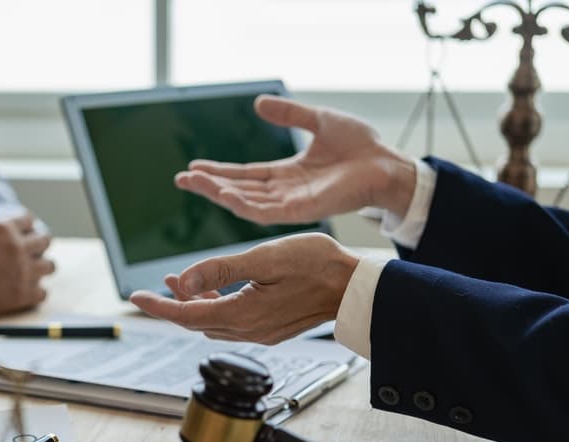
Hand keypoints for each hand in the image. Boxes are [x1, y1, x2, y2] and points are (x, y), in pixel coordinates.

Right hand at [0, 212, 54, 318]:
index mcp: (4, 227)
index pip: (29, 219)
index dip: (25, 225)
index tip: (22, 232)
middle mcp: (18, 248)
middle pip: (45, 240)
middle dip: (38, 244)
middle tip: (31, 250)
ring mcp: (23, 272)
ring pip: (50, 266)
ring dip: (42, 267)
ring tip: (32, 271)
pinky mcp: (22, 295)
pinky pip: (43, 292)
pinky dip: (36, 292)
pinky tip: (26, 290)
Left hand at [130, 233, 358, 344]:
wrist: (355, 288)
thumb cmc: (318, 266)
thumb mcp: (265, 259)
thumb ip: (221, 270)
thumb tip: (183, 282)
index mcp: (242, 314)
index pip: (186, 315)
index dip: (159, 306)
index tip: (136, 298)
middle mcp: (248, 329)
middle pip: (195, 322)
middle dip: (171, 306)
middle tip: (151, 291)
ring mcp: (260, 332)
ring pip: (212, 323)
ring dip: (192, 306)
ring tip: (176, 284)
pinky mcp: (271, 328)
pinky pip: (230, 323)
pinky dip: (213, 308)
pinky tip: (213, 291)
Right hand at [174, 95, 416, 223]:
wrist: (387, 162)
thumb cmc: (360, 145)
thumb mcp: (318, 121)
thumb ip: (289, 114)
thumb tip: (259, 102)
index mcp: (286, 175)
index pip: (245, 176)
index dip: (219, 172)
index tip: (193, 168)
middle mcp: (285, 193)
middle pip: (238, 191)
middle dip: (209, 186)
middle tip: (181, 179)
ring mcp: (292, 204)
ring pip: (247, 203)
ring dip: (220, 194)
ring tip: (196, 184)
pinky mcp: (303, 211)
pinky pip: (267, 212)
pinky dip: (245, 204)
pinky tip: (226, 195)